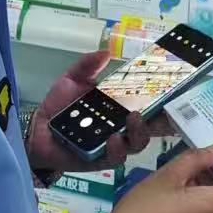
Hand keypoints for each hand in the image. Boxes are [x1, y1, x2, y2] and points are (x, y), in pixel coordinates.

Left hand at [28, 49, 170, 174]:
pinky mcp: (99, 161)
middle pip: (150, 127)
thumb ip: (88, 65)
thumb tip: (107, 52)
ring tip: (135, 119)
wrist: (36, 129)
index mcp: (119, 109)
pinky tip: (114, 138)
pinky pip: (115, 159)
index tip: (177, 92)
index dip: (164, 102)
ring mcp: (112, 146)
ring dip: (140, 132)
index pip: (147, 106)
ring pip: (137, 143)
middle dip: (162, 120)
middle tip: (164, 109)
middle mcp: (121, 128)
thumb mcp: (73, 80)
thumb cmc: (59, 106)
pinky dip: (117, 149)